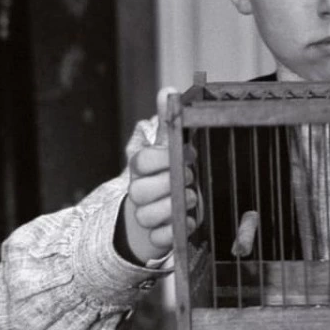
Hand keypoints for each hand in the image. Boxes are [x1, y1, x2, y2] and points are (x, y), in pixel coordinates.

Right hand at [121, 87, 197, 263]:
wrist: (159, 212)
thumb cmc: (166, 175)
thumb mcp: (168, 149)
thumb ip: (168, 124)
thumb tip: (168, 90)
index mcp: (141, 168)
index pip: (141, 160)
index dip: (163, 159)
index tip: (188, 155)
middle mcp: (138, 192)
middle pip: (141, 190)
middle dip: (169, 184)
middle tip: (190, 179)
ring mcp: (144, 216)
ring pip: (148, 215)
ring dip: (174, 207)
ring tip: (191, 199)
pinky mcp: (154, 238)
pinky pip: (160, 239)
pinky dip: (176, 231)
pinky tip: (189, 221)